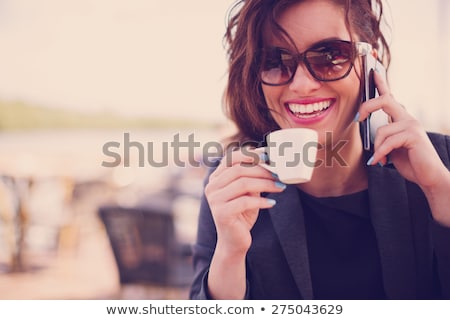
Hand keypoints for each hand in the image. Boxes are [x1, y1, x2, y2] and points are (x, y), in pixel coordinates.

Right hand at [205, 148, 284, 255]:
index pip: (230, 159)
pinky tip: (272, 203)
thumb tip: (268, 162)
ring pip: (243, 184)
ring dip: (265, 184)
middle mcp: (212, 187)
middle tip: (279, 174)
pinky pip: (245, 201)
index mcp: (216, 178)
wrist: (234, 241)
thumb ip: (252, 178)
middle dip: (262, 170)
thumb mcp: (248, 192)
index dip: (249, 154)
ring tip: (280, 187)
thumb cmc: (242, 214)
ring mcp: (214, 200)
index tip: (268, 156)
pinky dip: (261, 201)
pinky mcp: (222, 213)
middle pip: (239, 170)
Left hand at [357, 71, 449, 225]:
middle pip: (384, 100)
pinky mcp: (413, 136)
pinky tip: (380, 162)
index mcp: (401, 118)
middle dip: (368, 106)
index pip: (389, 96)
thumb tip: (366, 131)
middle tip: (359, 118)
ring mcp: (412, 125)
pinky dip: (380, 154)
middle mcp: (407, 118)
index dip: (381, 82)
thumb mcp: (390, 147)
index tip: (373, 70)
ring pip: (381, 130)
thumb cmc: (409, 161)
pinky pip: (387, 142)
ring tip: (379, 159)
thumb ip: (382, 136)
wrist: (429, 176)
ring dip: (377, 148)